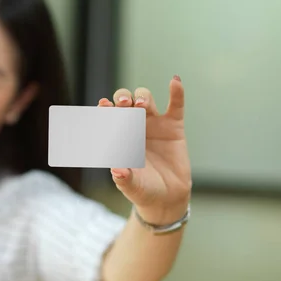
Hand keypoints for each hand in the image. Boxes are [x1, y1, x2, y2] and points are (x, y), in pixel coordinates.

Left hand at [98, 75, 191, 223]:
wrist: (167, 198)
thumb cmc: (143, 190)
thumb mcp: (132, 186)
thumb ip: (124, 178)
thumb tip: (116, 170)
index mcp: (118, 137)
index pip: (109, 118)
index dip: (106, 109)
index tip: (103, 105)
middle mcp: (133, 126)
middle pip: (125, 102)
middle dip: (122, 98)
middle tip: (123, 104)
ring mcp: (153, 124)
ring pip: (145, 100)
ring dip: (142, 97)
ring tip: (142, 105)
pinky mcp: (173, 126)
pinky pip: (176, 105)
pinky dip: (176, 93)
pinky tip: (175, 81)